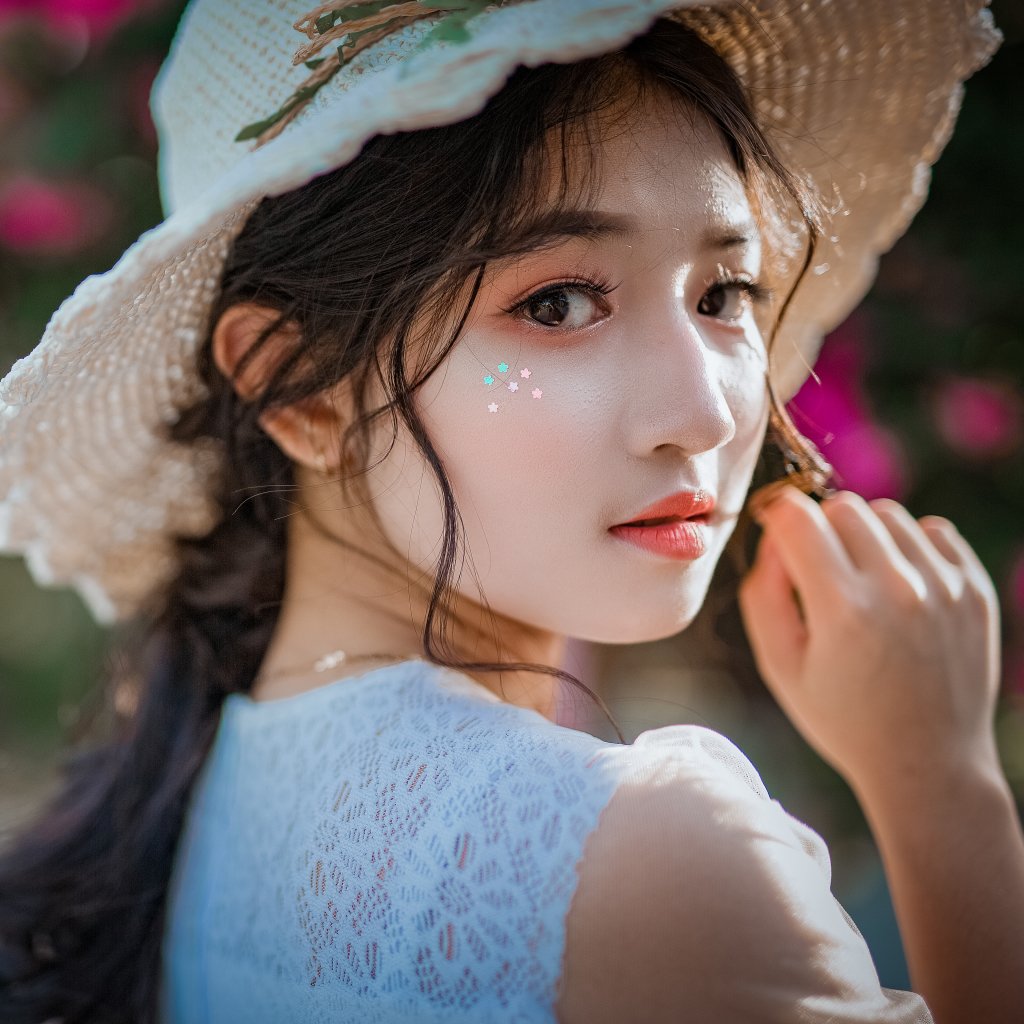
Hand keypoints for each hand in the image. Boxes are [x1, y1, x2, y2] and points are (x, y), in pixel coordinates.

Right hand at [737, 486, 1002, 800]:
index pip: (797, 516)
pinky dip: (909, 546)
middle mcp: (898, 589)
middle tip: (818, 569)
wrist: (929, 764)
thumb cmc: (843, 718)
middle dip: (819, 527)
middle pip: (843, 507)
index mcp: (842, 610)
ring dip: (865, 535)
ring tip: (862, 580)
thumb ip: (763, 594)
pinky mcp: (975, 590)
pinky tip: (900, 585)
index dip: (775, 516)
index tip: (774, 532)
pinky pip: (934, 530)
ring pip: (888, 514)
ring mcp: (944, 587)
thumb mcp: (779, 666)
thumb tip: (774, 540)